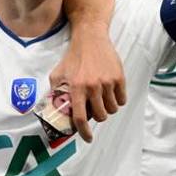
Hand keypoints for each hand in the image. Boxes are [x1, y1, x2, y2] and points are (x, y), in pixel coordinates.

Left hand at [48, 21, 125, 142]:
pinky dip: (118, 100)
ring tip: (102, 99)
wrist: (91, 37)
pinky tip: (111, 93)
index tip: (87, 138)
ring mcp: (107, 81)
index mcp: (76, 87)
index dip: (84, 132)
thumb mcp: (58, 73)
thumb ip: (56, 92)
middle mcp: (92, 86)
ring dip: (108, 108)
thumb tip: (53, 111)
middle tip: (95, 108)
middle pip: (100, 116)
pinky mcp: (119, 77)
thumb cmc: (73, 56)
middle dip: (98, 116)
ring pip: (112, 109)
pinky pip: (122, 99)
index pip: (81, 117)